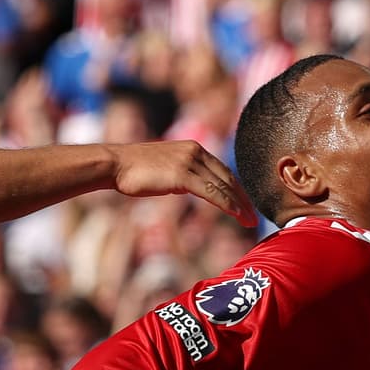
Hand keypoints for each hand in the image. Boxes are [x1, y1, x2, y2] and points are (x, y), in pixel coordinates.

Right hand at [109, 141, 255, 225]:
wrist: (115, 164)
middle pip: (228, 177)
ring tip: (249, 221)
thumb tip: (190, 186)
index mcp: (193, 148)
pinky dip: (227, 204)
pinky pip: (212, 192)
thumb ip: (182, 174)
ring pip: (223, 185)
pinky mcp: (183, 174)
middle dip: (243, 198)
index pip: (222, 170)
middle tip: (254, 216)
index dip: (236, 189)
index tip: (244, 204)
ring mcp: (190, 161)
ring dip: (239, 205)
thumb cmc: (133, 169)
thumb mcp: (165, 168)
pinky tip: (236, 215)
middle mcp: (195, 151)